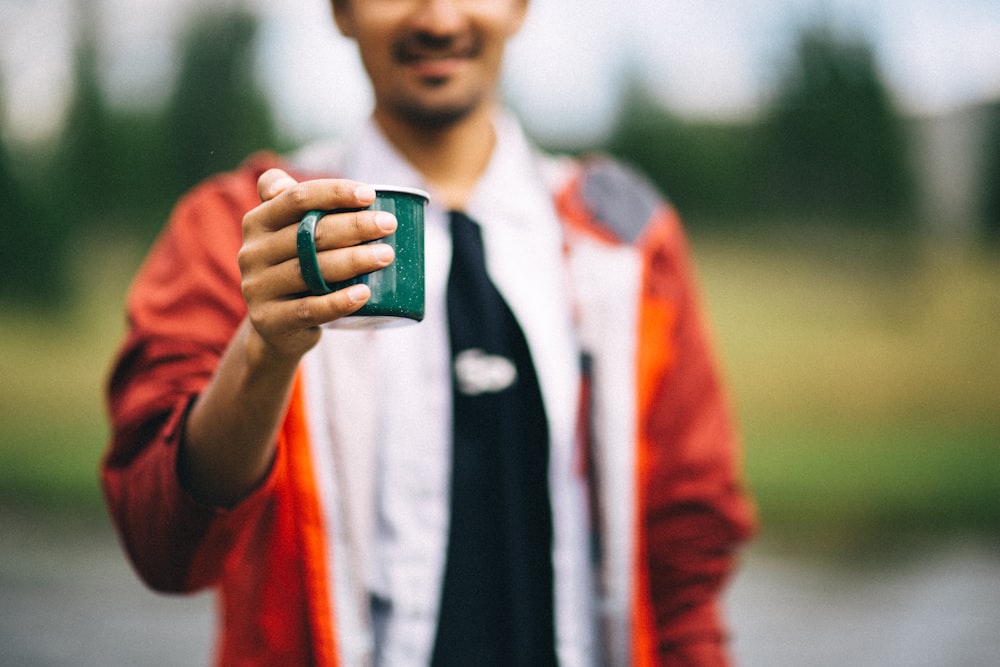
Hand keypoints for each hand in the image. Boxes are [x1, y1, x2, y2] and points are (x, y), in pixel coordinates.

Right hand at [238, 169, 397, 358]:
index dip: (334, 193)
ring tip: (386, 255)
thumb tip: (363, 191)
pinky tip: (364, 293)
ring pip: (311, 270)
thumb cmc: (297, 269)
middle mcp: (251, 252)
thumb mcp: (293, 235)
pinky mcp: (270, 320)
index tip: (371, 195)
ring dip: (354, 260)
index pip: (296, 198)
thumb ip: (310, 206)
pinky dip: (339, 301)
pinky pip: (309, 309)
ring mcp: (257, 288)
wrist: (277, 328)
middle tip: (389, 225)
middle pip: (309, 233)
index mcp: (257, 222)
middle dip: (354, 226)